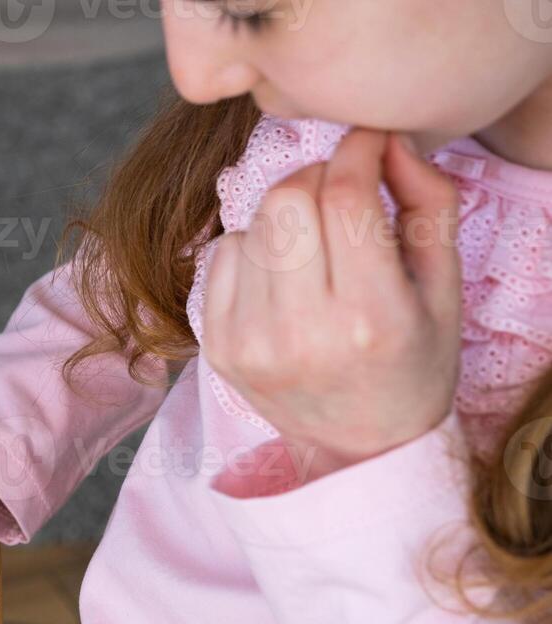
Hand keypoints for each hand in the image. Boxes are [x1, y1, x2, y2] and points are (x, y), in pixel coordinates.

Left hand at [204, 129, 462, 480]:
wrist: (361, 446)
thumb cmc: (412, 358)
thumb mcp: (444, 286)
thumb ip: (427, 203)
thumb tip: (383, 140)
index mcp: (369, 316)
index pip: (344, 196)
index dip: (358, 151)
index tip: (369, 144)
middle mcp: (302, 333)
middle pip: (286, 198)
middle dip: (318, 178)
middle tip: (341, 194)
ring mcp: (249, 343)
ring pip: (252, 224)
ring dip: (286, 218)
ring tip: (316, 249)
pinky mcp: (216, 349)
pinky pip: (221, 255)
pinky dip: (252, 249)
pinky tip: (283, 277)